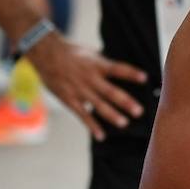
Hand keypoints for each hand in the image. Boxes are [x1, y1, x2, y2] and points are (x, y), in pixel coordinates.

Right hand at [25, 33, 146, 139]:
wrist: (44, 53)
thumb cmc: (70, 52)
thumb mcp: (89, 53)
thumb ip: (104, 63)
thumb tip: (120, 69)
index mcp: (96, 64)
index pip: (117, 68)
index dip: (131, 73)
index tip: (145, 78)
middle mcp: (89, 78)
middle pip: (110, 91)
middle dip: (125, 102)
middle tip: (139, 111)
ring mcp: (79, 90)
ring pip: (98, 105)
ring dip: (112, 115)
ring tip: (124, 123)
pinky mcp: (69, 100)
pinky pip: (82, 115)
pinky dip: (92, 126)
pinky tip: (101, 136)